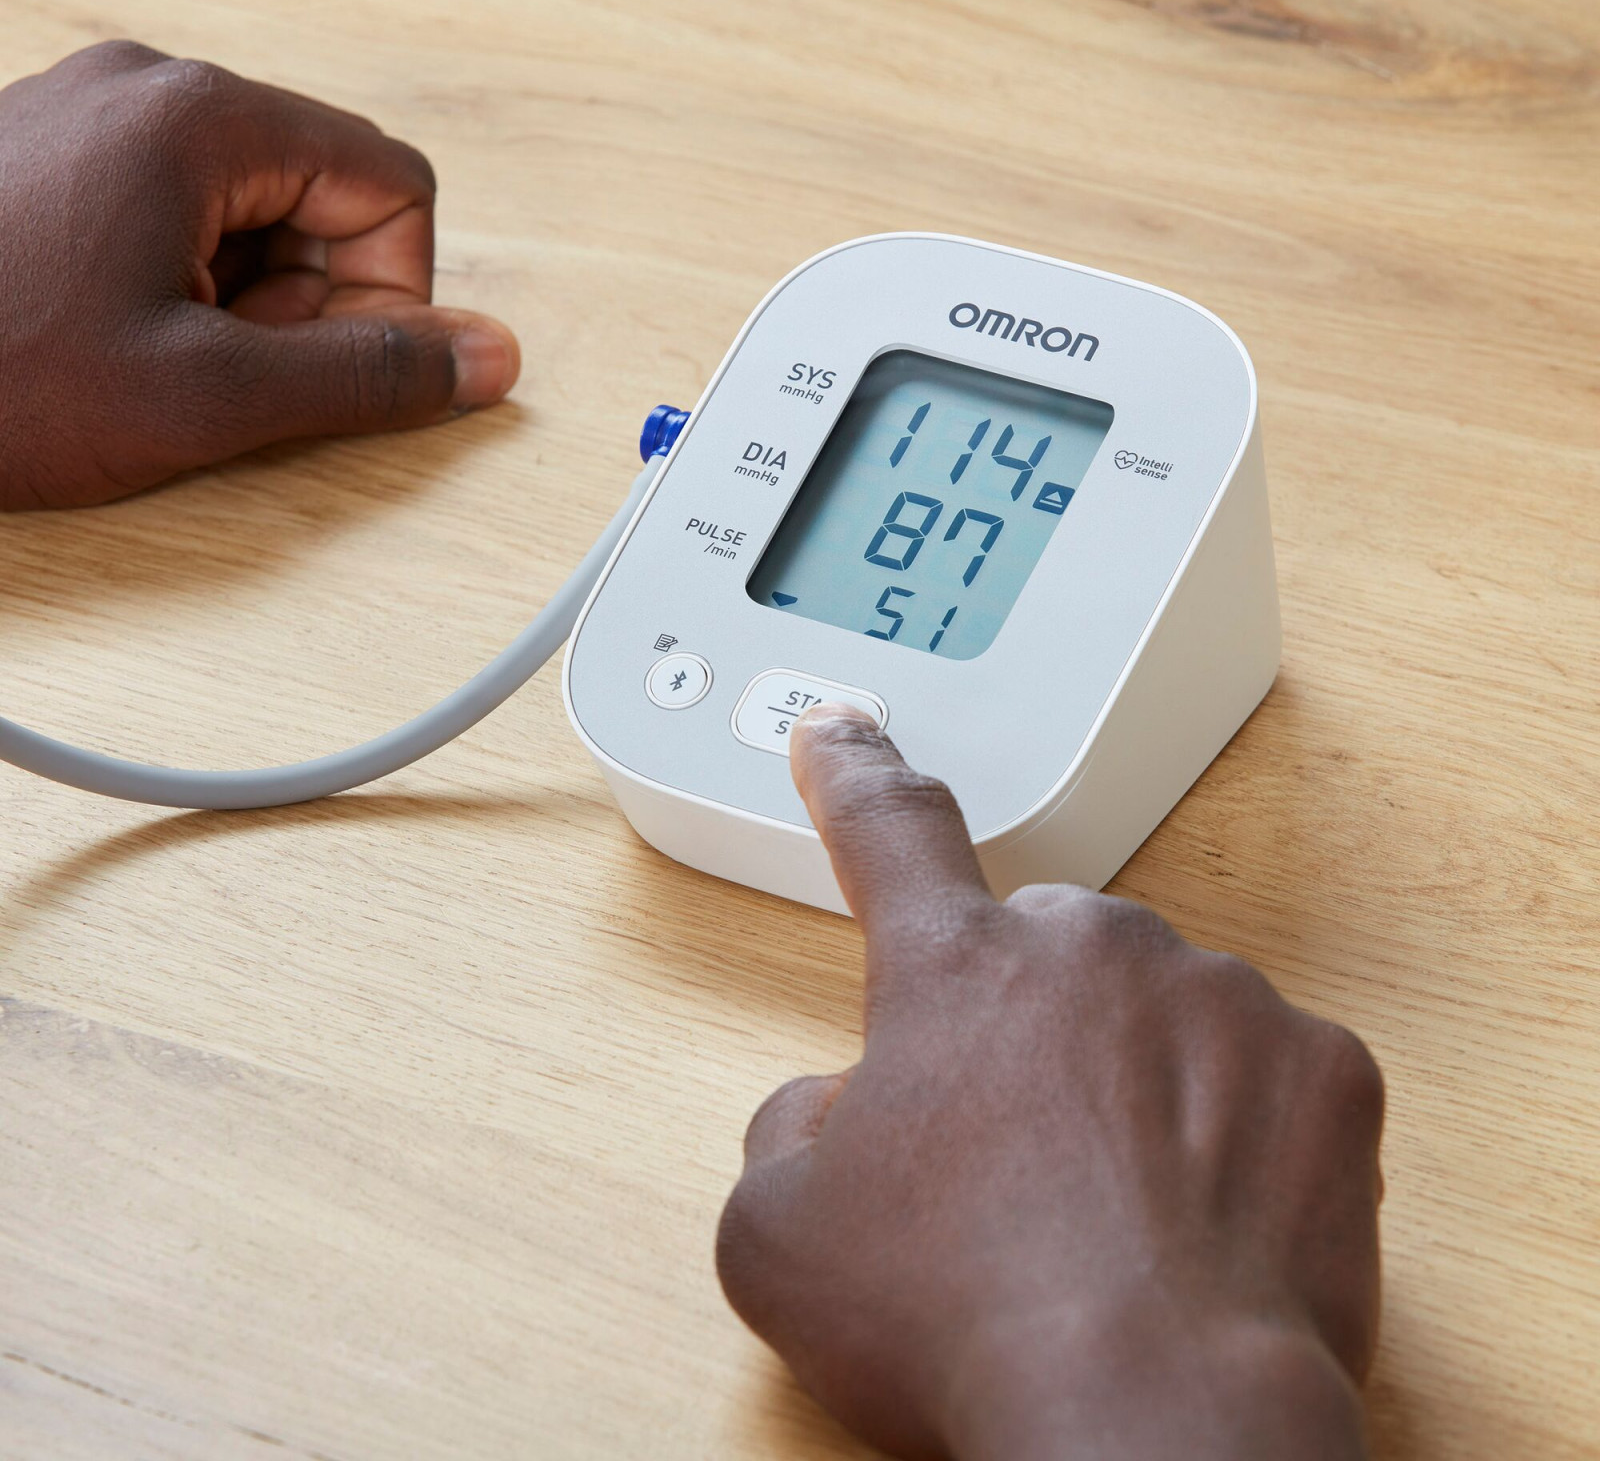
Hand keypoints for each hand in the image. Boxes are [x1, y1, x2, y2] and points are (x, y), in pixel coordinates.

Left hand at [0, 41, 519, 509]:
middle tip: (222, 366)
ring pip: (252, 214)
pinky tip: (116, 343)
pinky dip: (179, 291)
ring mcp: (92, 121)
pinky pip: (177, 219)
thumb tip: (488, 360)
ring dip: (241, 304)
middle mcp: (146, 92)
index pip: (394, 185)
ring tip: (154, 357)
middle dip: (304, 300)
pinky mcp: (54, 164)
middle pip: (324, 195)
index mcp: (199, 118)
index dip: (392, 292)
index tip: (327, 359)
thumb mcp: (209, 397)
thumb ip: (370, 376)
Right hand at [717, 705, 1383, 1460]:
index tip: (843, 729)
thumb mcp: (781, 1240)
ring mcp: (1218, 997)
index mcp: (953, 968)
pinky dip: (1231, 1130)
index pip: (887, 828)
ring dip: (1129, 1083)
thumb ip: (786, 1133)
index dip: (854, 773)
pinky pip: (1260, 1071)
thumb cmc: (966, 1323)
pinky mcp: (1324, 1068)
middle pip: (1038, 957)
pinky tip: (1201, 1215)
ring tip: (1109, 1213)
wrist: (1152, 1421)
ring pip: (1153, 1010)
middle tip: (1015, 1161)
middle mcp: (1088, 950)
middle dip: (1020, 1033)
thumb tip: (829, 1107)